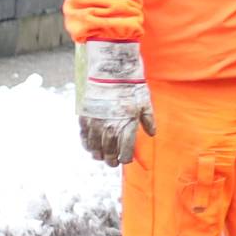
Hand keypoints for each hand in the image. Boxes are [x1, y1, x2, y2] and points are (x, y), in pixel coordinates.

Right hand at [76, 41, 153, 166]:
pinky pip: (84, 136)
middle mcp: (110, 127)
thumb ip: (148, 120)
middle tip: (112, 163)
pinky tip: (89, 147)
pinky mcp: (85, 117)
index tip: (125, 160)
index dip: (125, 159)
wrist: (111, 71)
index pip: (124, 151)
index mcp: (127, 125)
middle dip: (111, 160)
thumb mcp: (145, 103)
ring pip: (94, 146)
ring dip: (98, 154)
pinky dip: (86, 144)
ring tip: (100, 157)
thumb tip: (152, 133)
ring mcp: (96, 123)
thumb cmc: (131, 86)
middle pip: (109, 151)